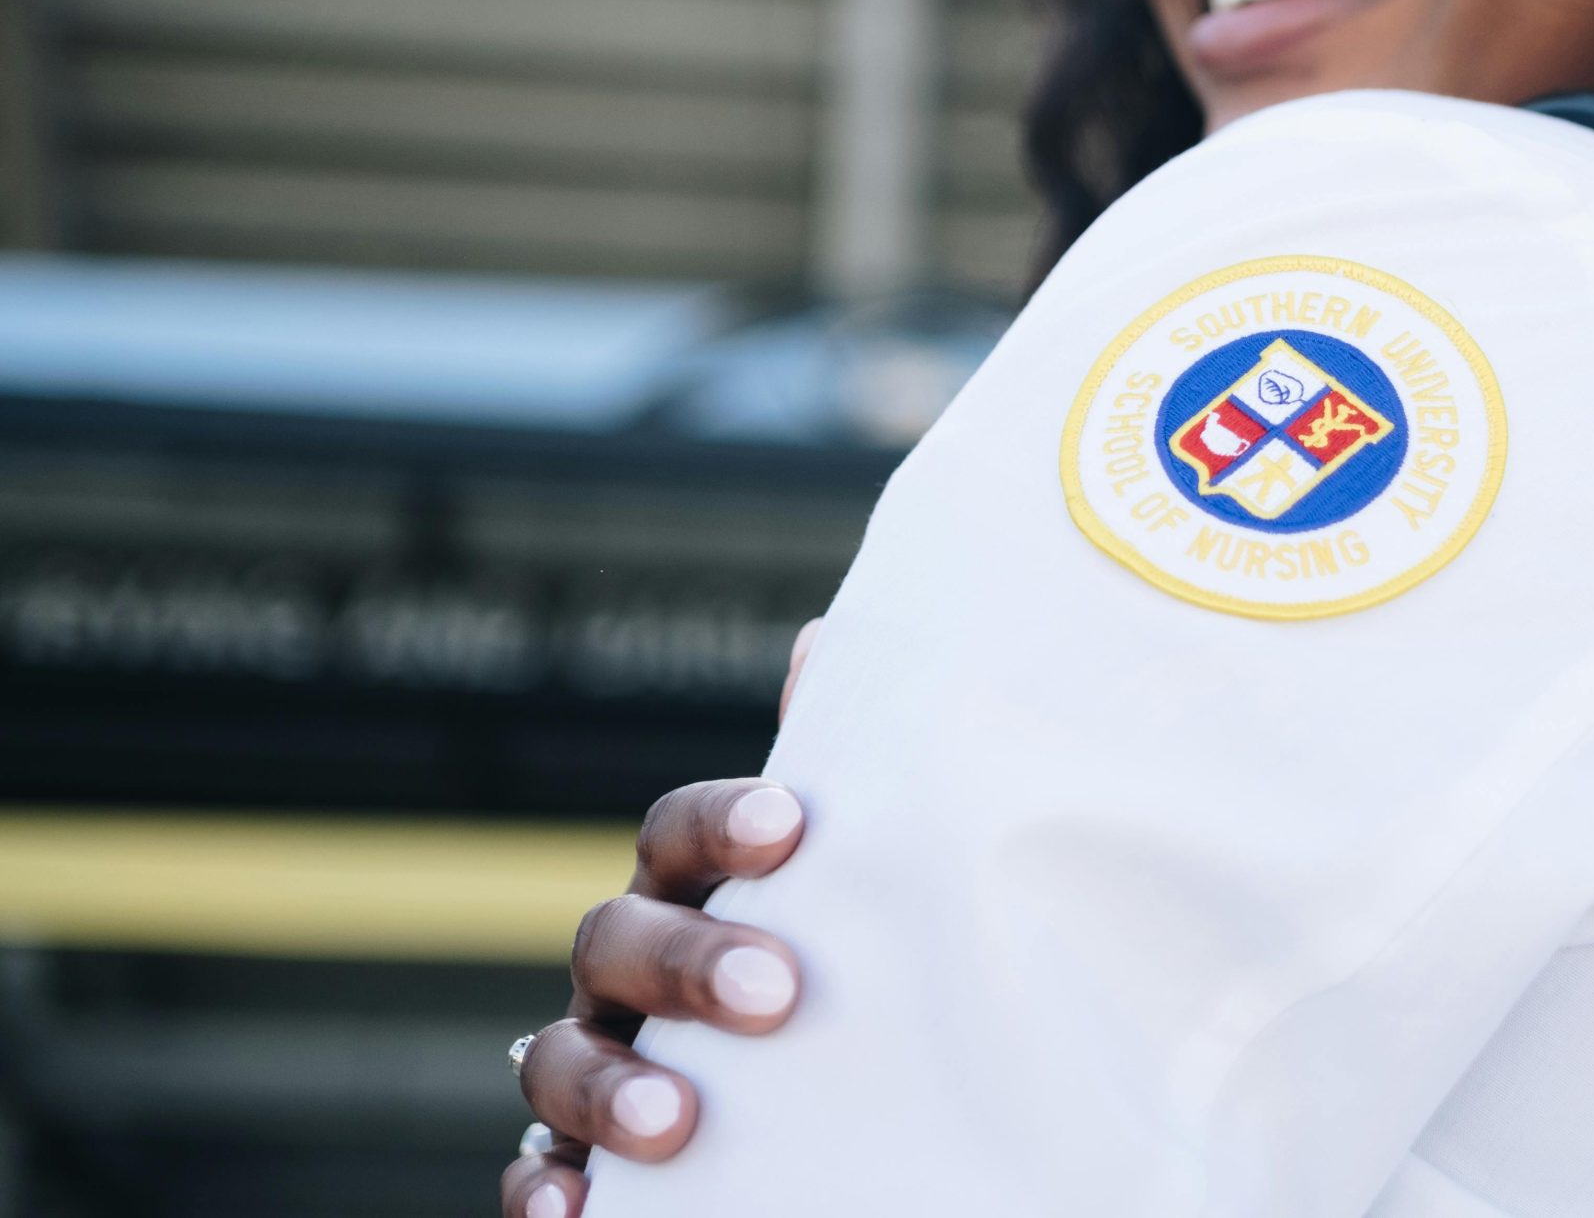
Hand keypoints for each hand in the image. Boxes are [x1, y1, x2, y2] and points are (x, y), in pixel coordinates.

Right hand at [502, 618, 822, 1217]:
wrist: (831, 1126)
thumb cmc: (837, 974)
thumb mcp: (854, 888)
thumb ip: (846, 775)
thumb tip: (826, 640)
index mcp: (695, 894)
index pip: (681, 836)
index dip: (722, 824)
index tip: (790, 827)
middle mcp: (628, 974)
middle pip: (617, 939)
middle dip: (688, 960)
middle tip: (776, 992)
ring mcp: (594, 1066)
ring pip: (557, 1059)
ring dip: (609, 1086)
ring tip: (677, 1121)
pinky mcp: (576, 1165)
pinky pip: (533, 1174)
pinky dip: (542, 1194)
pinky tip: (574, 1217)